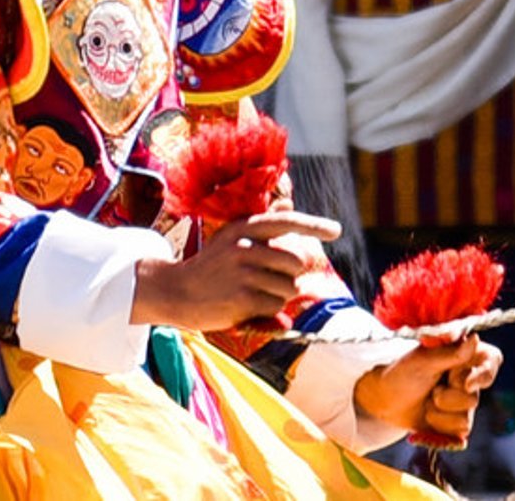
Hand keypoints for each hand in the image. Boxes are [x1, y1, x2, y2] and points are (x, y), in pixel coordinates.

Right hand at [130, 211, 340, 331]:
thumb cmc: (211, 265)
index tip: (336, 230)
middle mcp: (244, 246)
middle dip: (288, 276)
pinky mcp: (243, 298)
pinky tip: (246, 306)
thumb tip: (288, 204)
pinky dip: (268, 310)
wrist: (178, 292)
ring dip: (278, 295)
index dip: (314, 225)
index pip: (286, 223)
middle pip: (295, 262)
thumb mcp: (232, 237)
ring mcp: (244, 273)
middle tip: (265, 280)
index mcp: (243, 228)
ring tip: (252, 293)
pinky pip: (276, 305)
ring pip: (288, 287)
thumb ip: (262, 223)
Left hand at [353, 333, 502, 444]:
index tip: (467, 384)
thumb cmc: (401, 372)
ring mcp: (463, 401)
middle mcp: (468, 378)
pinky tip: (428, 416)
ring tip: (426, 402)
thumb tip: (474, 338)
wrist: (384, 400)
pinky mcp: (456, 422)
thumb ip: (450, 353)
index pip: (492, 360)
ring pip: (465, 418)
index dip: (484, 374)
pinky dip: (439, 427)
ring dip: (439, 413)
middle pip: (474, 396)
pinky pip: (459, 432)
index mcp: (463, 355)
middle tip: (432, 389)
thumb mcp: (422, 359)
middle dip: (448, 397)